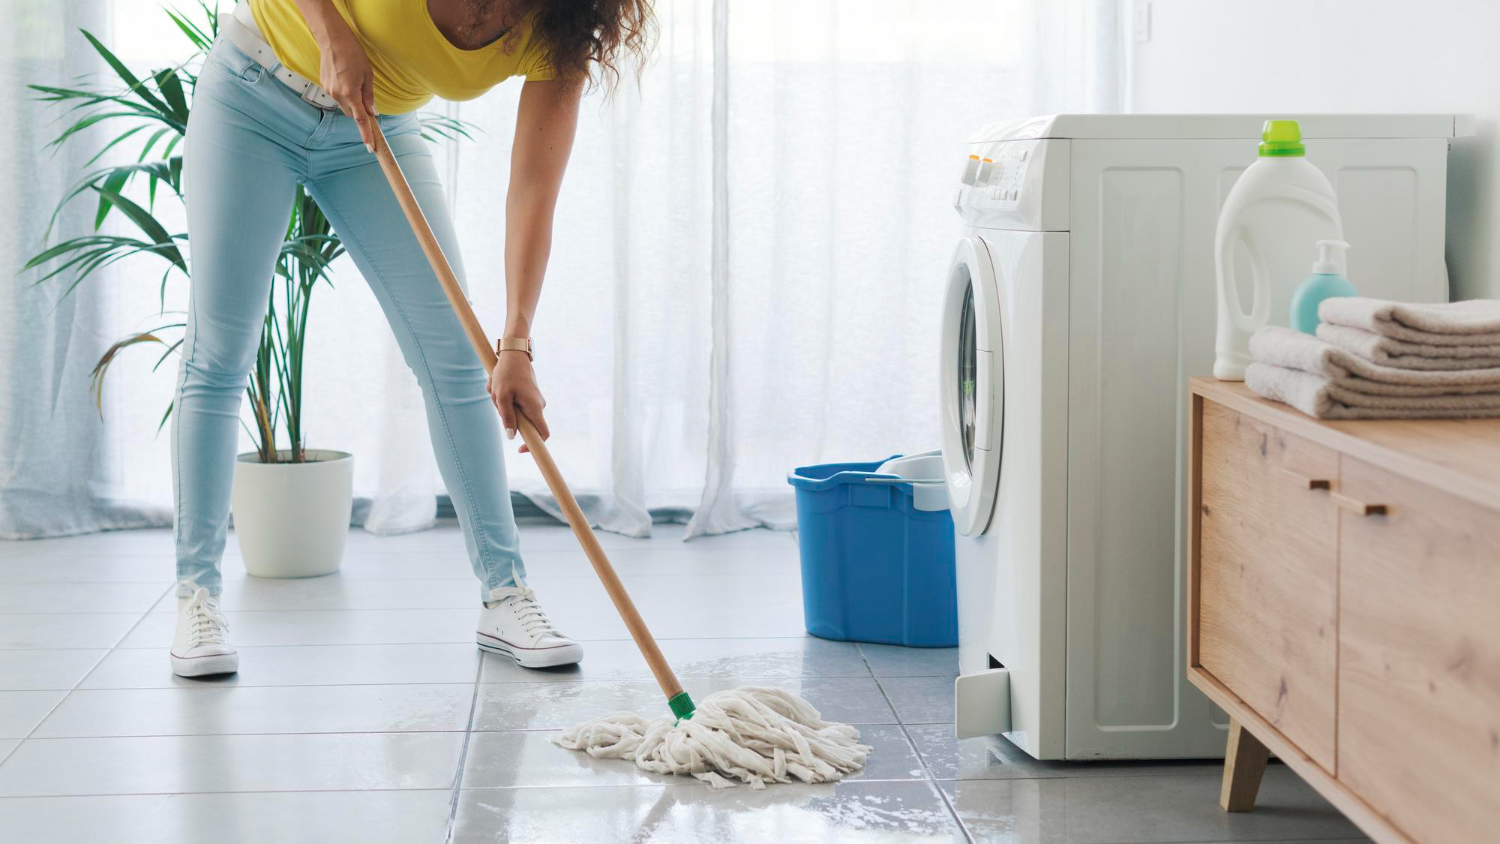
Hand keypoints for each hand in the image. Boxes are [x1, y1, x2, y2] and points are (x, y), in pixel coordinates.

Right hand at [313, 20, 376, 149]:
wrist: (332, 39)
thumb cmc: (353, 53)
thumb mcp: (368, 75)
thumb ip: (369, 96)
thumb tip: (372, 111)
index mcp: (351, 93)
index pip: (360, 119)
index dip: (366, 133)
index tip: (370, 146)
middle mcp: (337, 94)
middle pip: (351, 113)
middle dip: (359, 112)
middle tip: (366, 98)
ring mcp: (329, 90)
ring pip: (344, 105)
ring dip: (352, 101)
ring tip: (354, 81)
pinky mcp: (324, 85)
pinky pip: (337, 95)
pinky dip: (344, 93)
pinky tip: (346, 77)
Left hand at [488, 351, 548, 453]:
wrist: (514, 353)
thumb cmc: (507, 373)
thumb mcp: (502, 396)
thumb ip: (507, 417)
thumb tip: (511, 436)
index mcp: (534, 408)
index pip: (543, 434)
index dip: (534, 445)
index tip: (521, 449)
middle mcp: (538, 406)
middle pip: (525, 424)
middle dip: (508, 417)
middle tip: (496, 401)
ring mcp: (534, 400)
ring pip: (518, 413)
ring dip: (504, 406)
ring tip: (496, 390)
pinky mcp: (529, 396)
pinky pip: (517, 404)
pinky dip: (506, 400)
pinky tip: (499, 387)